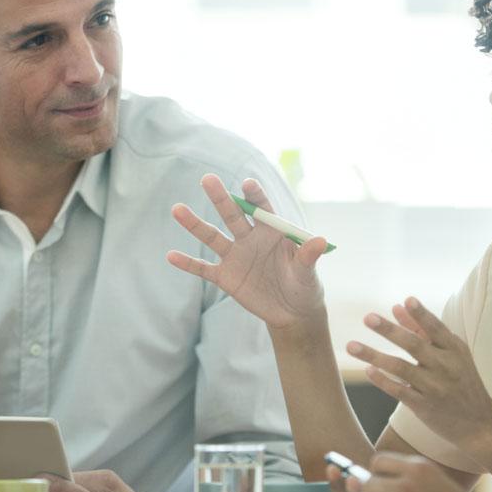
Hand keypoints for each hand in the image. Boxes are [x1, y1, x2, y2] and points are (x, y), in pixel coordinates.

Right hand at [166, 174, 327, 330]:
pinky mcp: (225, 277)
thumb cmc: (304, 286)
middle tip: (207, 179)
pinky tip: (170, 256)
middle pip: (233, 215)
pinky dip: (188, 264)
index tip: (247, 184)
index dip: (255, 196)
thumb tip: (320, 240)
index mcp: (272, 232)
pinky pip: (203, 269)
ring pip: (212, 237)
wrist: (292, 312)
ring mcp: (235, 257)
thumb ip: (309, 256)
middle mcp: (250, 239)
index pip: (262, 208)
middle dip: (220, 199)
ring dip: (195, 224)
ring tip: (177, 209)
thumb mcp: (308, 273)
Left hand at [345, 297, 491, 451]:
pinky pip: (399, 391)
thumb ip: (424, 330)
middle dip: (389, 330)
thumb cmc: (463, 382)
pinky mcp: (424, 406)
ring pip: (400, 368)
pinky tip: (368, 370)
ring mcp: (435, 387)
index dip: (422, 315)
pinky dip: (382, 381)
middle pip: (414, 345)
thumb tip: (398, 307)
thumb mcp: (452, 354)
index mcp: (454, 350)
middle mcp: (446, 367)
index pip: (436, 328)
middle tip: (367, 318)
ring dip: (374, 355)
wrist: (480, 424)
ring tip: (351, 346)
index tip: (407, 300)